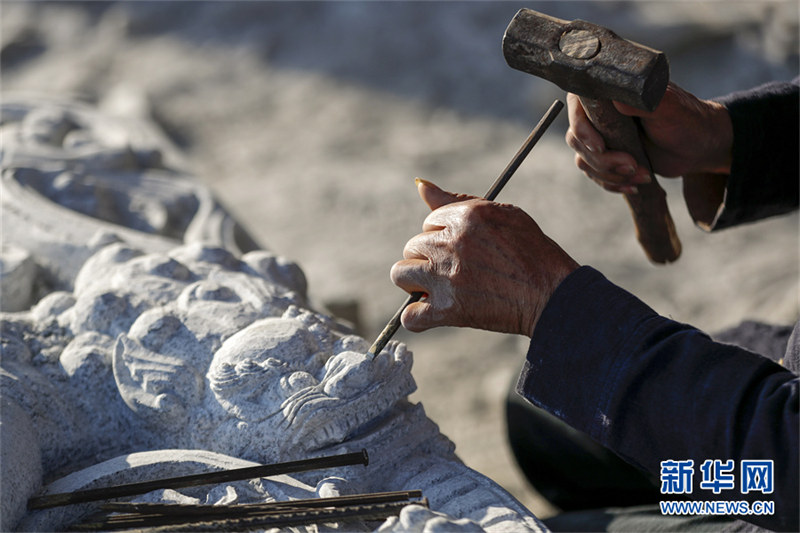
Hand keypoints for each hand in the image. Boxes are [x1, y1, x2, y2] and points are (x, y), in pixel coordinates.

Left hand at [390, 179, 578, 336]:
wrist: (552, 294)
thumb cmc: (532, 251)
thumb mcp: (501, 213)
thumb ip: (456, 200)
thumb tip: (419, 184)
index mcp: (463, 217)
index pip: (428, 223)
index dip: (443, 237)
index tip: (463, 249)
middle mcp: (450, 244)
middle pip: (412, 247)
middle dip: (429, 258)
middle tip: (455, 270)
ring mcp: (445, 278)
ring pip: (400, 274)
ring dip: (415, 282)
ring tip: (438, 288)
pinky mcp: (447, 310)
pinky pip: (410, 316)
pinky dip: (418, 318)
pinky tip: (433, 313)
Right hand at [565, 83, 732, 227]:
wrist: (700, 146)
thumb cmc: (687, 119)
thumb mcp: (667, 106)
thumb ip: (640, 100)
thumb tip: (615, 100)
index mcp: (610, 92)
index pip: (576, 106)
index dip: (582, 128)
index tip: (600, 146)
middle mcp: (600, 112)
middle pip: (577, 138)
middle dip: (602, 158)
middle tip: (631, 165)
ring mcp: (602, 135)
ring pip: (584, 159)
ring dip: (609, 173)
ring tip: (640, 174)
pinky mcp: (608, 156)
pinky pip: (594, 173)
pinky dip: (612, 183)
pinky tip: (634, 185)